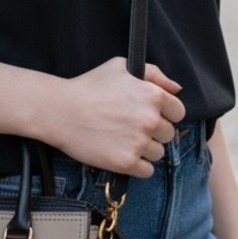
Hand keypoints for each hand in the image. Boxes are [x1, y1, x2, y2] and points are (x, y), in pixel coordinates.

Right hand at [45, 57, 185, 177]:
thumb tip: (177, 89)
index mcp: (153, 95)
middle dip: (153, 132)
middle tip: (130, 127)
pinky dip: (136, 166)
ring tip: (122, 140)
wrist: (59, 111)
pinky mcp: (126, 162)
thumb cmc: (88, 86)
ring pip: (158, 154)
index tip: (148, 116)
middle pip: (168, 135)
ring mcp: (139, 142)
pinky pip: (147, 171)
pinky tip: (120, 153)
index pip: (178, 112)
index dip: (164, 114)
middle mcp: (150, 119)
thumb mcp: (120, 67)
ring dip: (144, 150)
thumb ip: (154, 74)